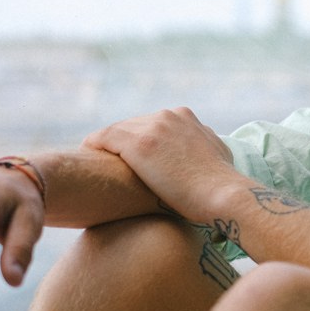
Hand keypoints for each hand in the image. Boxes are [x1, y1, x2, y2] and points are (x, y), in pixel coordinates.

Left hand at [82, 107, 240, 223]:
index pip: (150, 124)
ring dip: (105, 146)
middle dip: (120, 143)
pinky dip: (93, 146)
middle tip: (106, 163)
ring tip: (93, 163)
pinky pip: (103, 138)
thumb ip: (203, 146)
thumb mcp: (218, 154)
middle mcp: (167, 116)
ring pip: (116, 131)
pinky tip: (86, 159)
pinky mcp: (138, 143)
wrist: (223, 194)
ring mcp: (152, 127)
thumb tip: (197, 154)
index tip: (129, 158)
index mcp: (184, 116)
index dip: (138, 141)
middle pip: (131, 125)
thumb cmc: (221, 185)